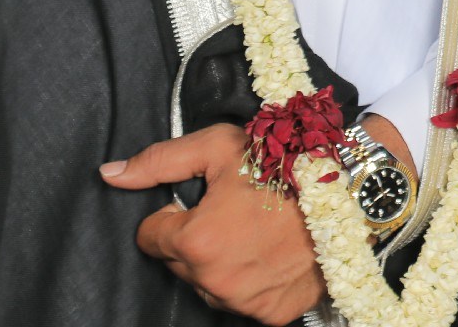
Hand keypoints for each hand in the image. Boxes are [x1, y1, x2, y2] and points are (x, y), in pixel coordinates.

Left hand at [102, 124, 324, 324]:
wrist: (347, 196)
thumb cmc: (283, 166)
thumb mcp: (219, 147)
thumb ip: (160, 161)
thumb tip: (109, 174)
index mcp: (195, 240)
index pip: (151, 236)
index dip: (173, 215)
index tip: (203, 202)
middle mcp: (212, 280)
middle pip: (179, 263)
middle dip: (196, 240)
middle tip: (234, 212)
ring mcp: (241, 302)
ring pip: (207, 285)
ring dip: (220, 263)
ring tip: (255, 232)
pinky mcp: (267, 315)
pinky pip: (241, 302)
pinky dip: (250, 282)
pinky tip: (270, 255)